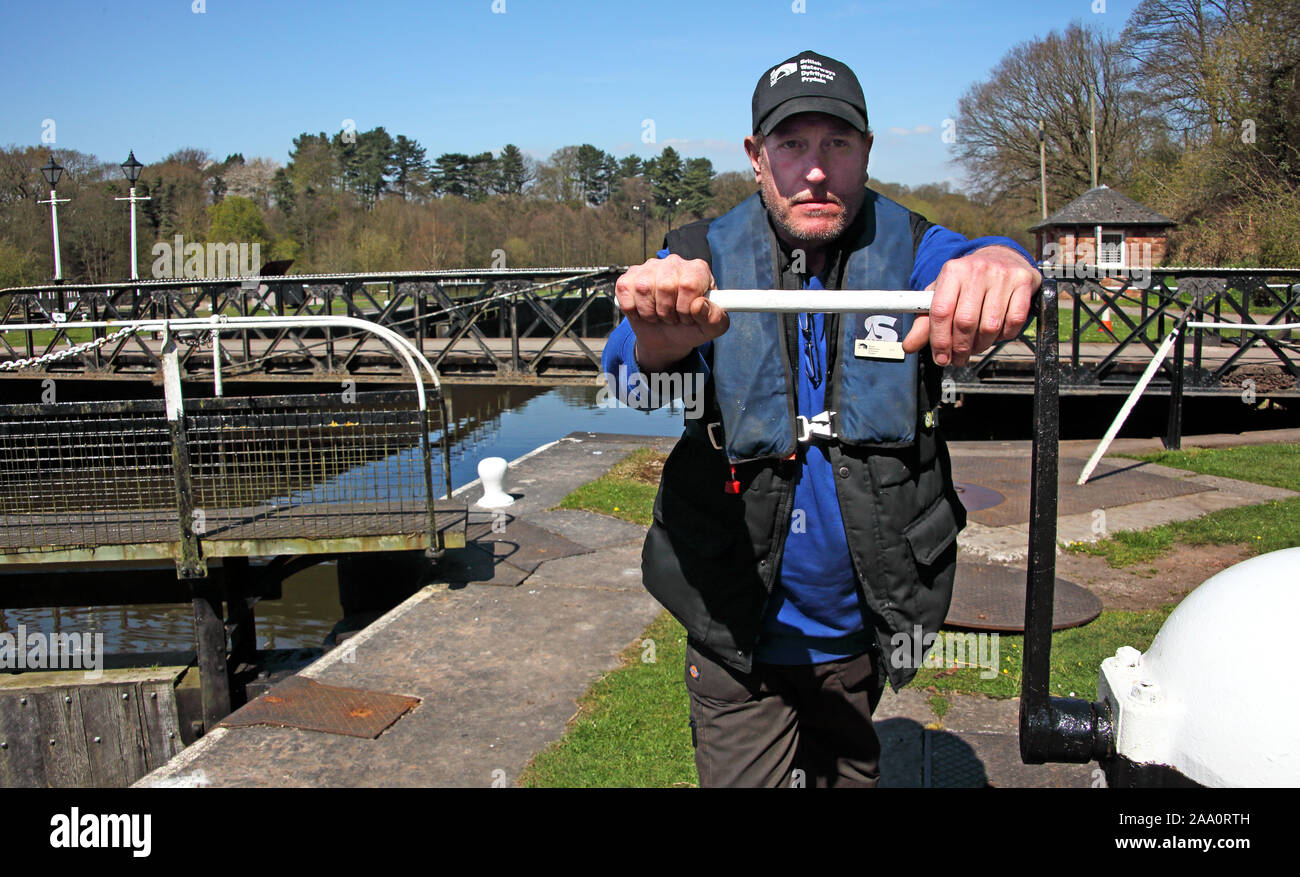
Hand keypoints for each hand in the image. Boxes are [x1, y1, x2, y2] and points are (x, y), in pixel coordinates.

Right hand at [614, 254, 729, 370]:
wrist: (666, 337)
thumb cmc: (690, 327)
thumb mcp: (710, 328)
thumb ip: (715, 318)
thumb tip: (699, 305)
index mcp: (697, 270)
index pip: (689, 283)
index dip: (685, 307)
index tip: (687, 317)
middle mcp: (674, 263)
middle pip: (665, 286)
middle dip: (667, 311)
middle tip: (672, 318)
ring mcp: (649, 268)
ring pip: (644, 288)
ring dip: (650, 312)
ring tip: (659, 316)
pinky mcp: (629, 277)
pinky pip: (625, 291)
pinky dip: (633, 310)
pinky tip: (643, 312)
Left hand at [902, 245, 1040, 366]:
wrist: (1001, 257)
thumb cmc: (967, 282)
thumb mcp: (942, 294)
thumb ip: (925, 321)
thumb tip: (909, 346)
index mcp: (952, 271)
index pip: (941, 312)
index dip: (939, 340)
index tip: (940, 358)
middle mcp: (976, 270)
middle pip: (965, 322)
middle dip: (960, 348)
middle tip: (958, 358)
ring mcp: (1002, 275)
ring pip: (990, 325)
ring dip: (981, 345)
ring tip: (976, 347)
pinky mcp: (1023, 282)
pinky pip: (1014, 321)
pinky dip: (1004, 335)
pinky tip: (996, 334)